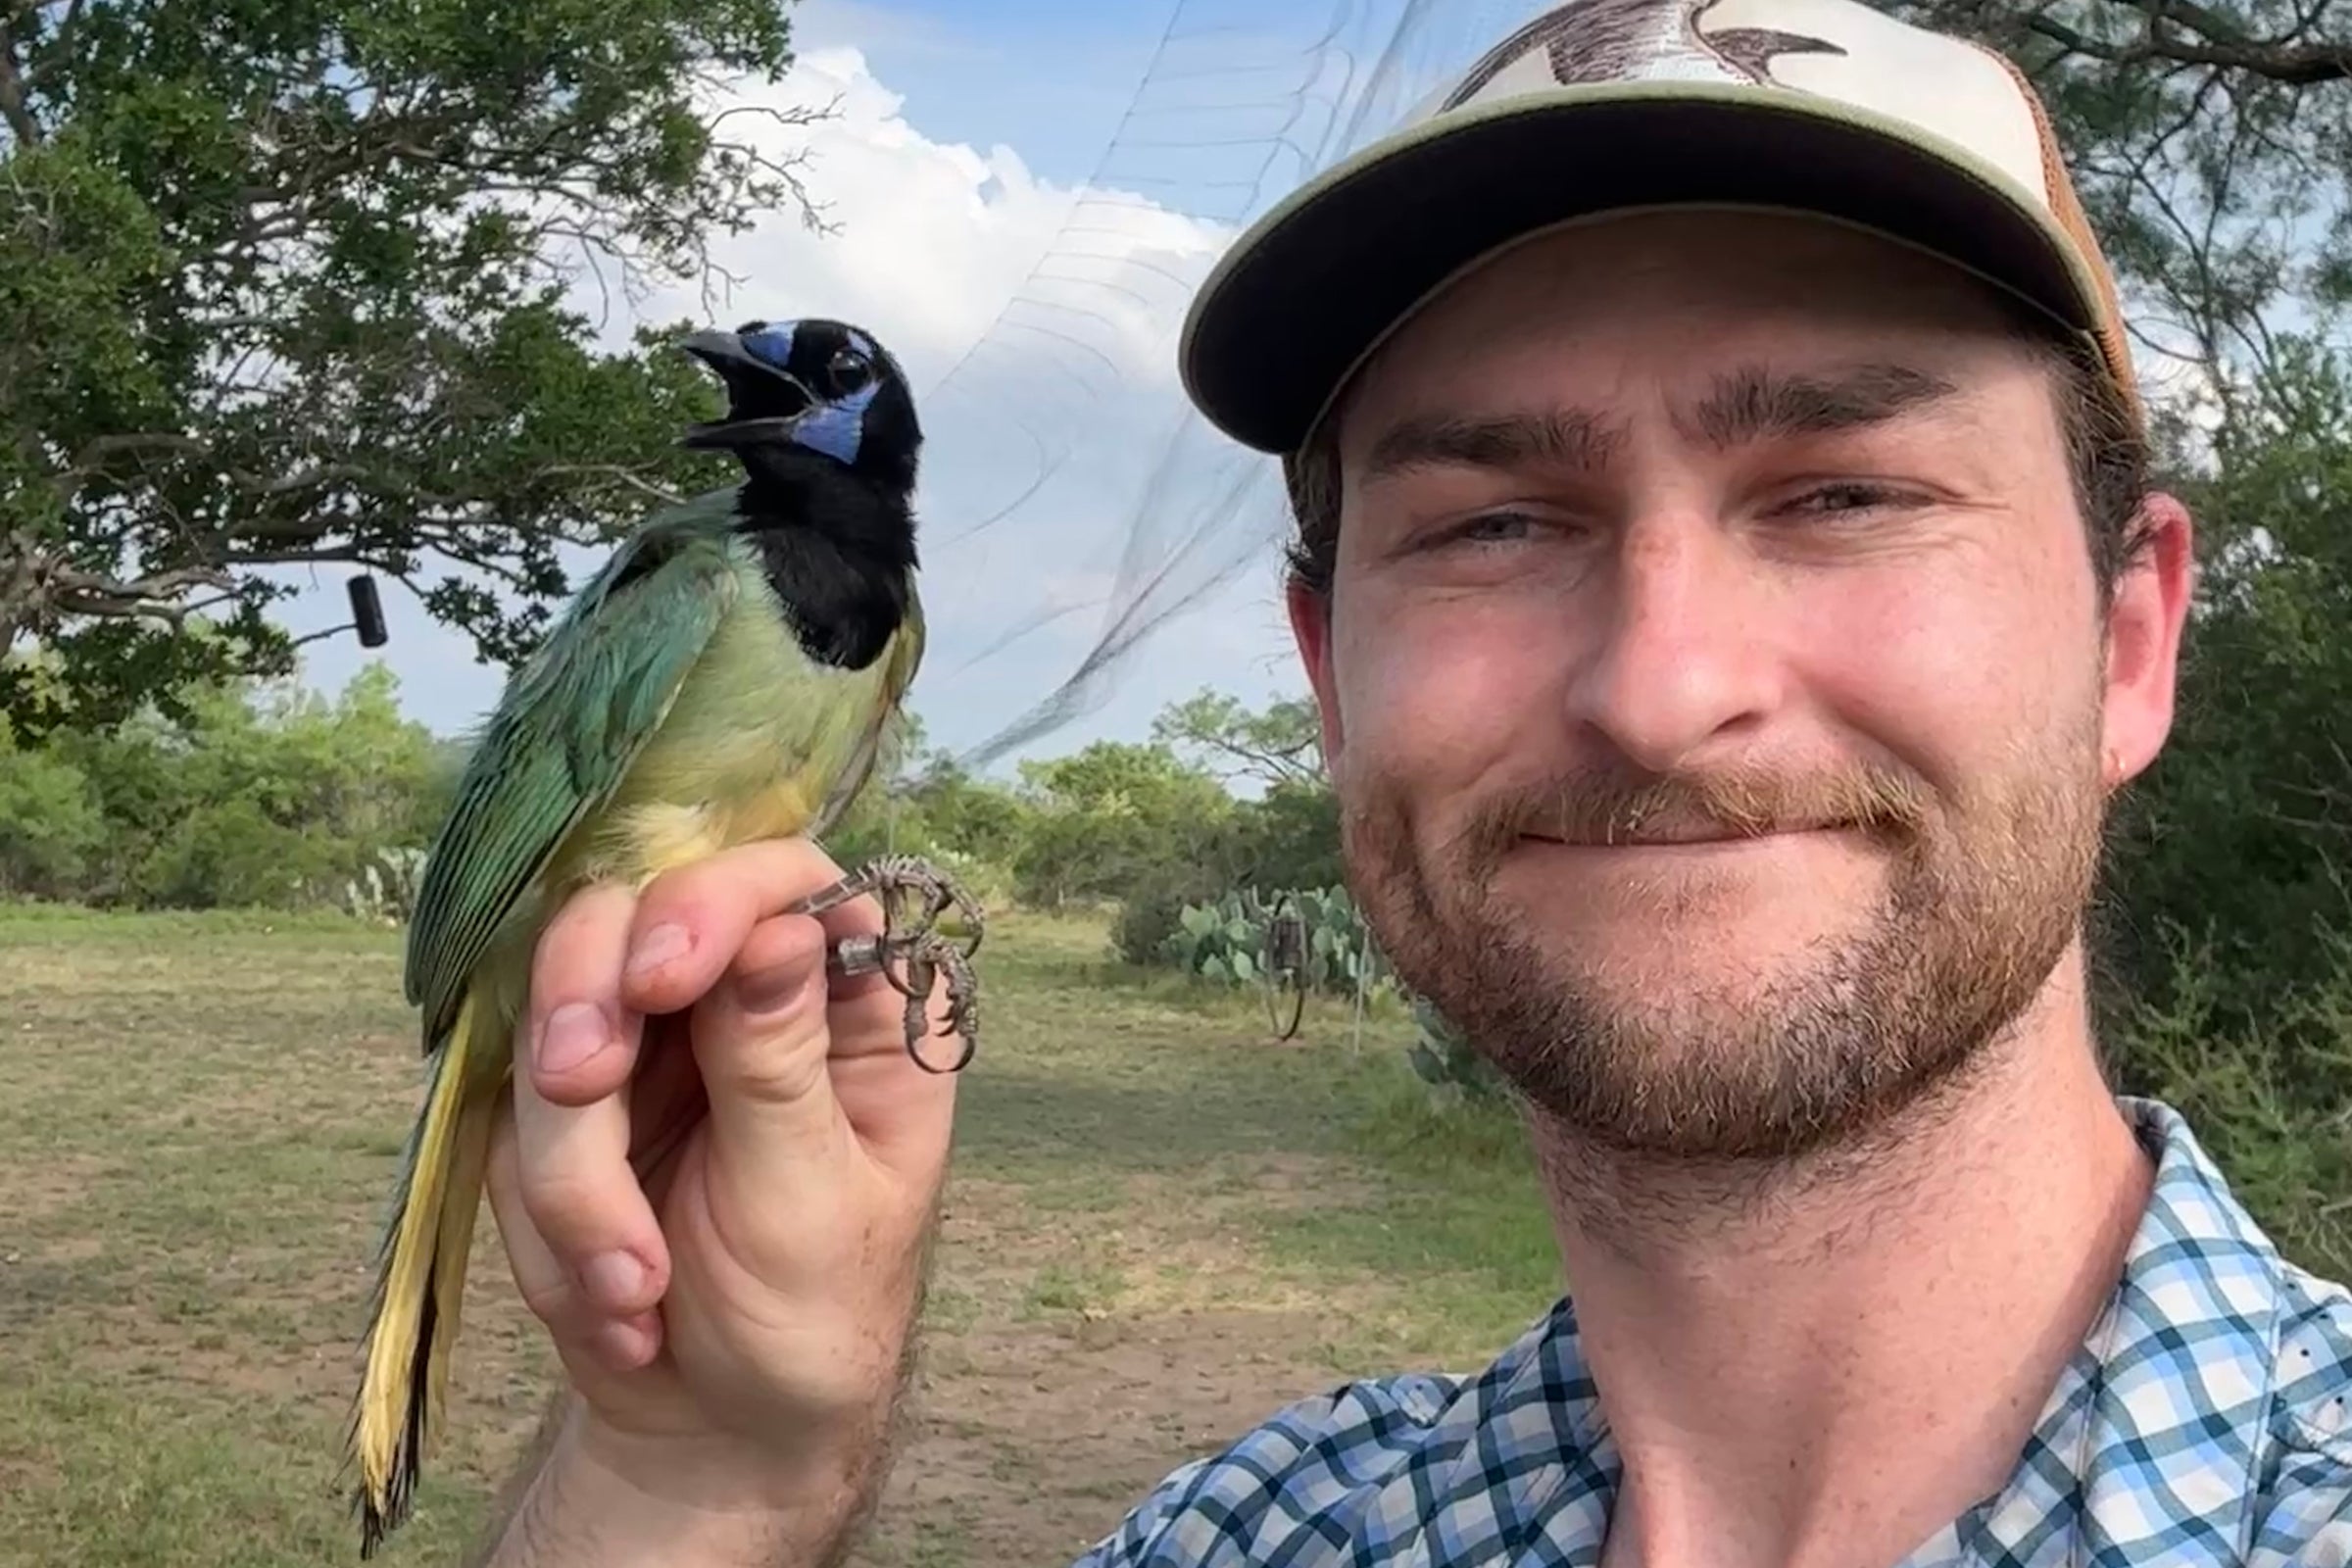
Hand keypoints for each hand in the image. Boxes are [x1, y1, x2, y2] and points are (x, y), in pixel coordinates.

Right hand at [484, 837, 957, 1530]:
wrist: (715, 1429)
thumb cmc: (811, 1317)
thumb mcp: (811, 1200)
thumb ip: (780, 1065)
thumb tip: (781, 927)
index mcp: (850, 1002)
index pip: (781, 881)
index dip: (709, 900)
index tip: (657, 977)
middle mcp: (743, 996)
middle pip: (630, 917)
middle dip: (591, 1011)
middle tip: (581, 1088)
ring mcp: (646, 1044)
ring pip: (552, 1025)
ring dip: (574, 1172)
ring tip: (636, 1287)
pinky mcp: (565, 1103)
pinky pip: (506, 1117)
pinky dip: (544, 1219)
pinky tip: (613, 1302)